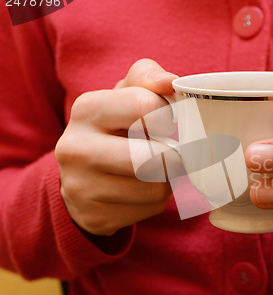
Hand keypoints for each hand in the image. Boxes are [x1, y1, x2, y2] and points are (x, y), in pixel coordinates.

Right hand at [55, 59, 177, 235]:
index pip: (145, 106)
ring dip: (168, 180)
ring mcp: (80, 186)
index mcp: (87, 109)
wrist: (83, 174)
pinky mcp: (94, 216)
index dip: (168, 117)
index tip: (170, 123)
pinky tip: (144, 191)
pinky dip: (157, 201)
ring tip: (158, 171)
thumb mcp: (127, 94)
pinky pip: (148, 210)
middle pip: (151, 157)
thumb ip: (148, 78)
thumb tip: (169, 81)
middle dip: (174, 157)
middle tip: (175, 153)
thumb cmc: (116, 127)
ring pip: (154, 188)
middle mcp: (76, 147)